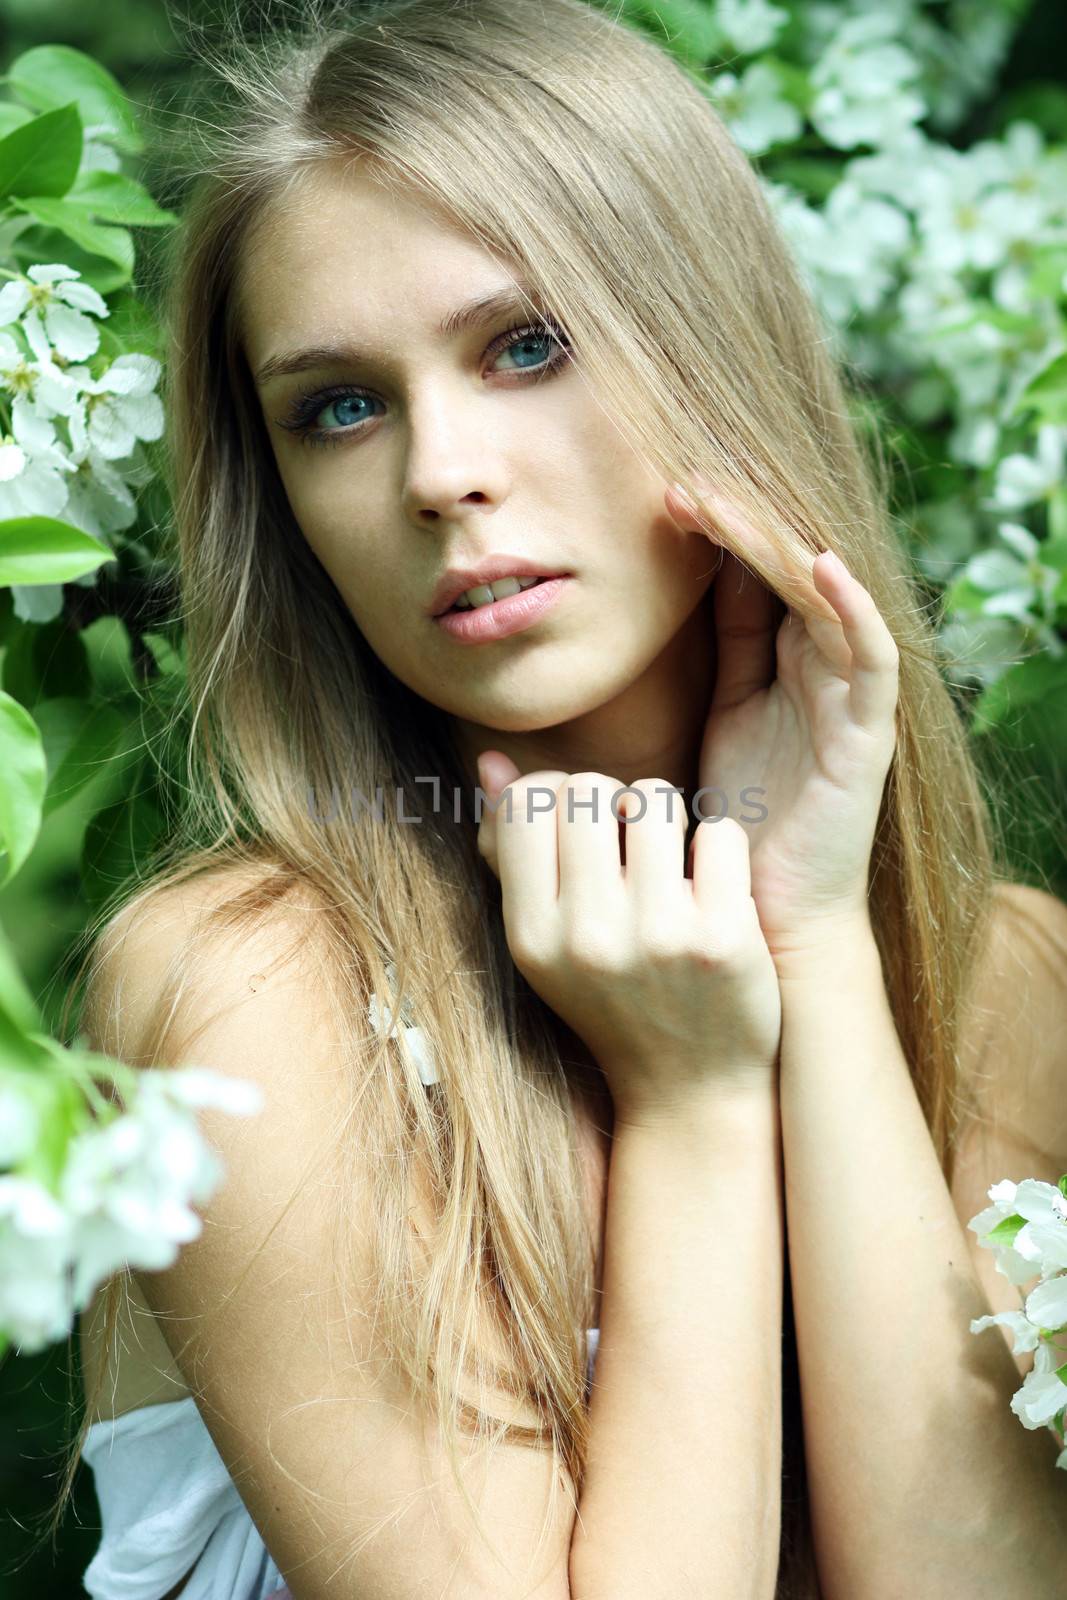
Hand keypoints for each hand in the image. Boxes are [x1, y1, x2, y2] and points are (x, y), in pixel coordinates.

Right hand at [475, 762, 781, 1123]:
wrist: (690, 1092)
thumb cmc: (612, 1000)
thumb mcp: (546, 941)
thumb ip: (512, 850)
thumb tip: (492, 761)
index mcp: (530, 936)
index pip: (527, 803)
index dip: (556, 794)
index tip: (581, 826)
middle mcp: (586, 938)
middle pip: (589, 788)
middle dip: (613, 801)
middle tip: (629, 841)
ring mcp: (657, 938)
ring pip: (655, 799)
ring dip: (667, 818)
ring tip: (670, 858)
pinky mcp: (723, 940)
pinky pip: (719, 831)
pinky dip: (719, 847)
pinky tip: (714, 883)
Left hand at [665, 483, 899, 967]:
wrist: (762, 915)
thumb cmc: (738, 822)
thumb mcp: (720, 718)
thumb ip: (723, 653)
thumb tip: (688, 588)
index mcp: (786, 665)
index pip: (760, 578)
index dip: (721, 533)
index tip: (665, 498)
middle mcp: (824, 671)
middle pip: (793, 574)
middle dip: (743, 525)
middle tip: (687, 485)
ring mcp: (851, 700)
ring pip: (830, 600)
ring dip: (781, 548)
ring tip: (730, 506)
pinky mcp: (869, 737)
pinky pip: (873, 660)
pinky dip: (854, 610)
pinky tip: (821, 567)